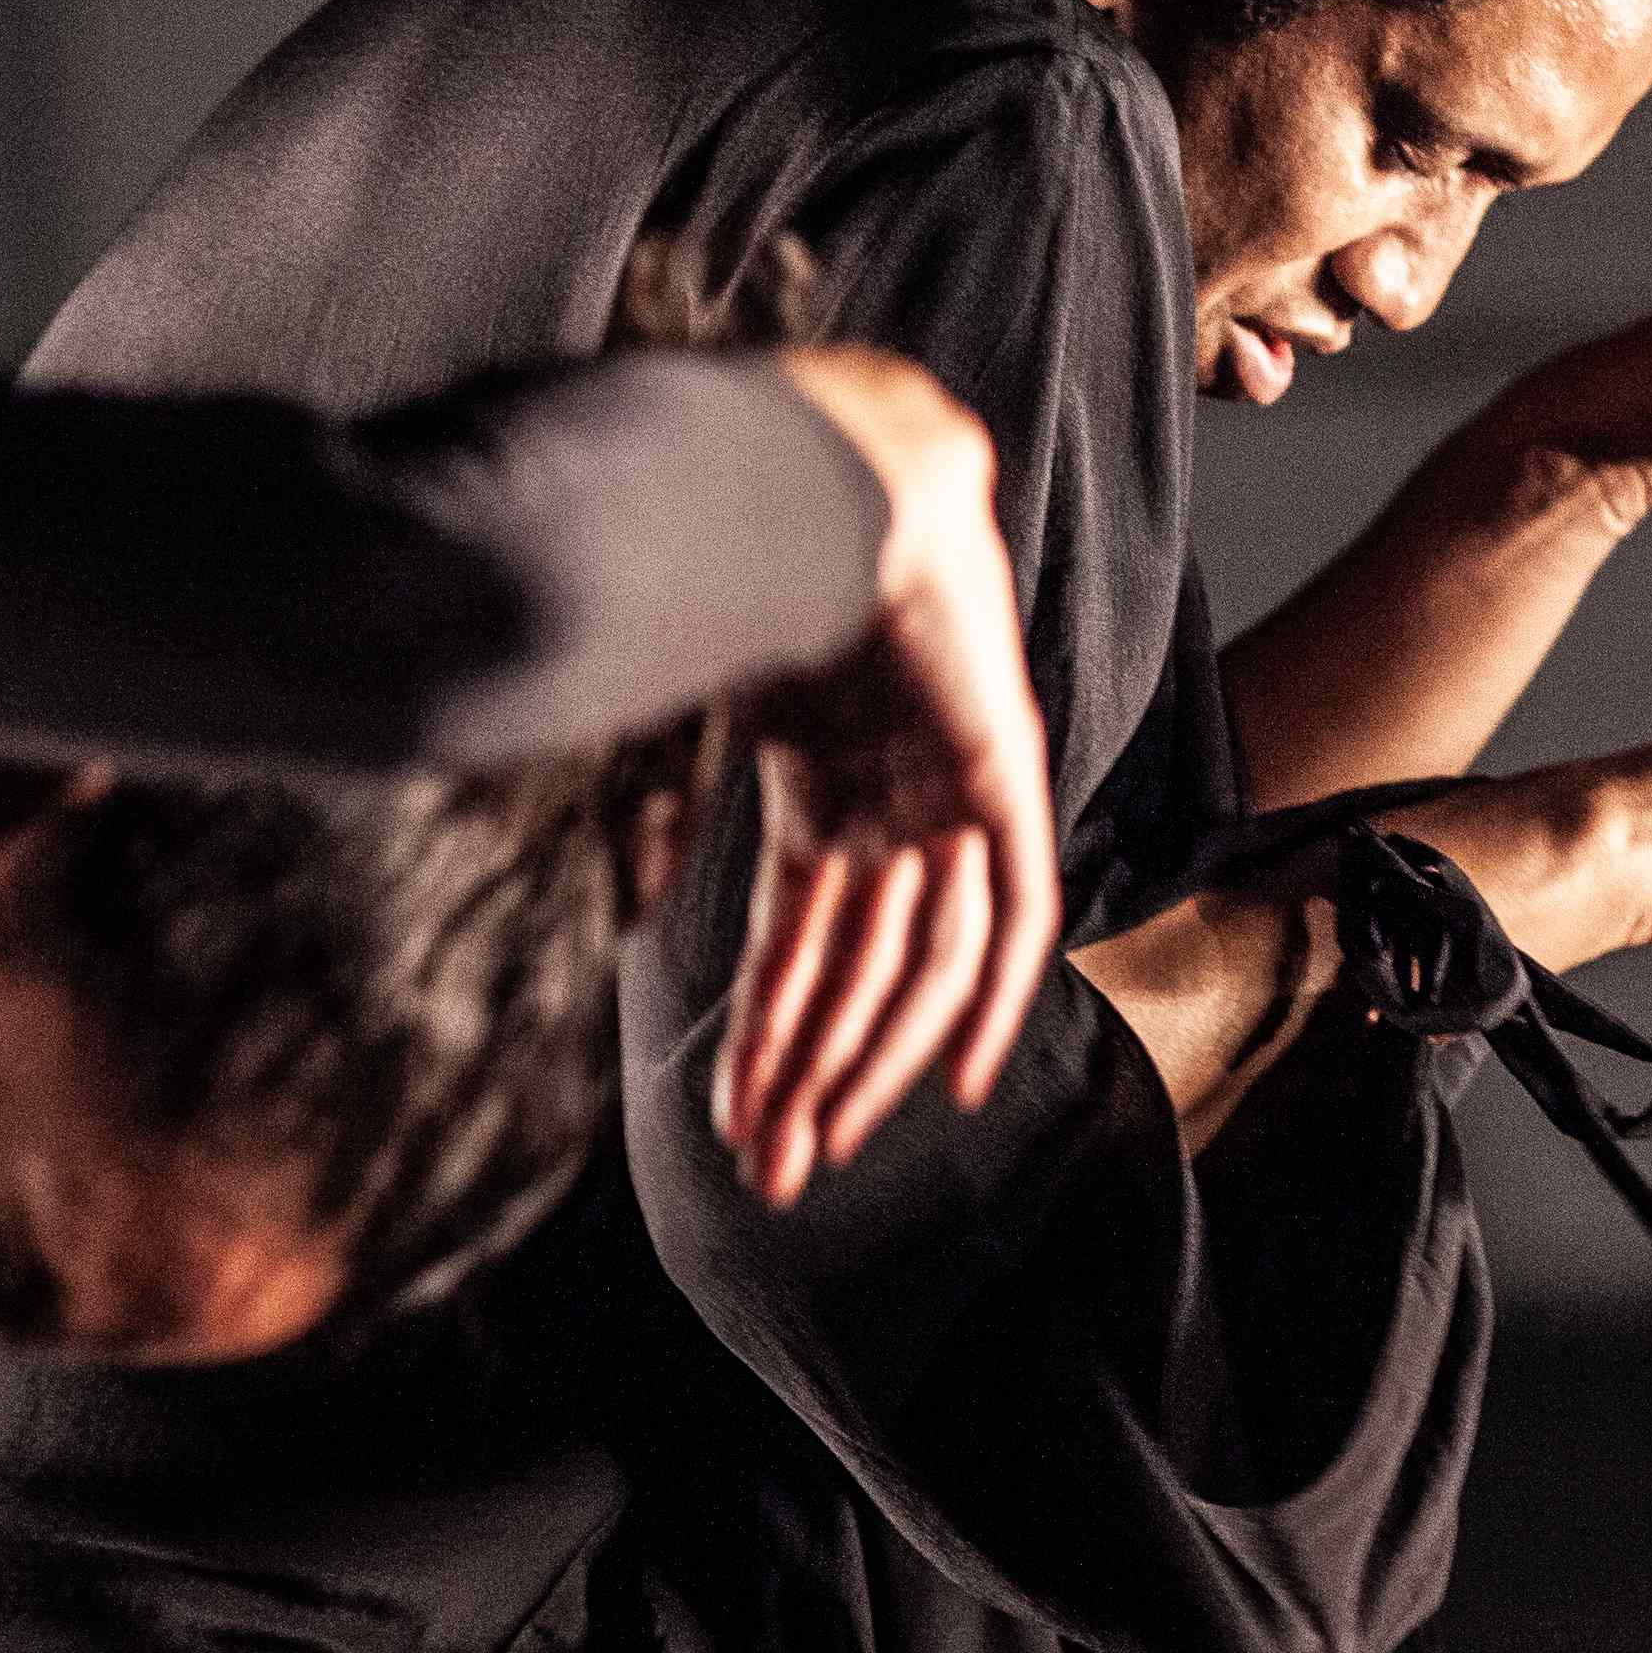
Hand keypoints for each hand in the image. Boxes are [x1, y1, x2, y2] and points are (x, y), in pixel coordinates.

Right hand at [713, 348, 1065, 1203]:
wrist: (823, 479)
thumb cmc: (731, 577)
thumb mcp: (674, 726)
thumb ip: (657, 822)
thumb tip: (636, 921)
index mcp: (816, 790)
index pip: (801, 947)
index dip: (769, 1040)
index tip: (734, 1128)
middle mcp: (888, 804)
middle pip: (860, 974)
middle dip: (813, 1078)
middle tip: (774, 1174)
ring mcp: (947, 790)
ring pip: (922, 962)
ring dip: (872, 1060)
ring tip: (820, 1147)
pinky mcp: (1000, 769)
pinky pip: (1015, 914)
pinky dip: (993, 998)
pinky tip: (962, 1082)